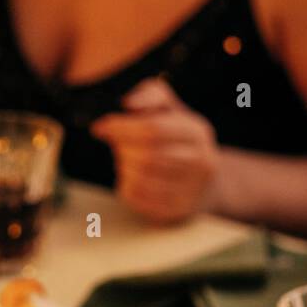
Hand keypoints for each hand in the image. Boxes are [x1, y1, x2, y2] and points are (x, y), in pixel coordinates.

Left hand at [90, 78, 219, 224]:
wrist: (206, 183)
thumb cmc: (179, 141)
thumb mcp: (172, 110)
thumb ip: (151, 96)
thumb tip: (129, 103)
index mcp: (196, 132)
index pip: (154, 129)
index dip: (121, 128)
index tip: (101, 127)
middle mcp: (200, 162)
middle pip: (146, 156)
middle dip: (122, 149)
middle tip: (115, 144)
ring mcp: (190, 190)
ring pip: (141, 179)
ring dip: (124, 167)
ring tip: (126, 159)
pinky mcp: (176, 210)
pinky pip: (138, 198)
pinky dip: (126, 186)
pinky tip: (131, 177)